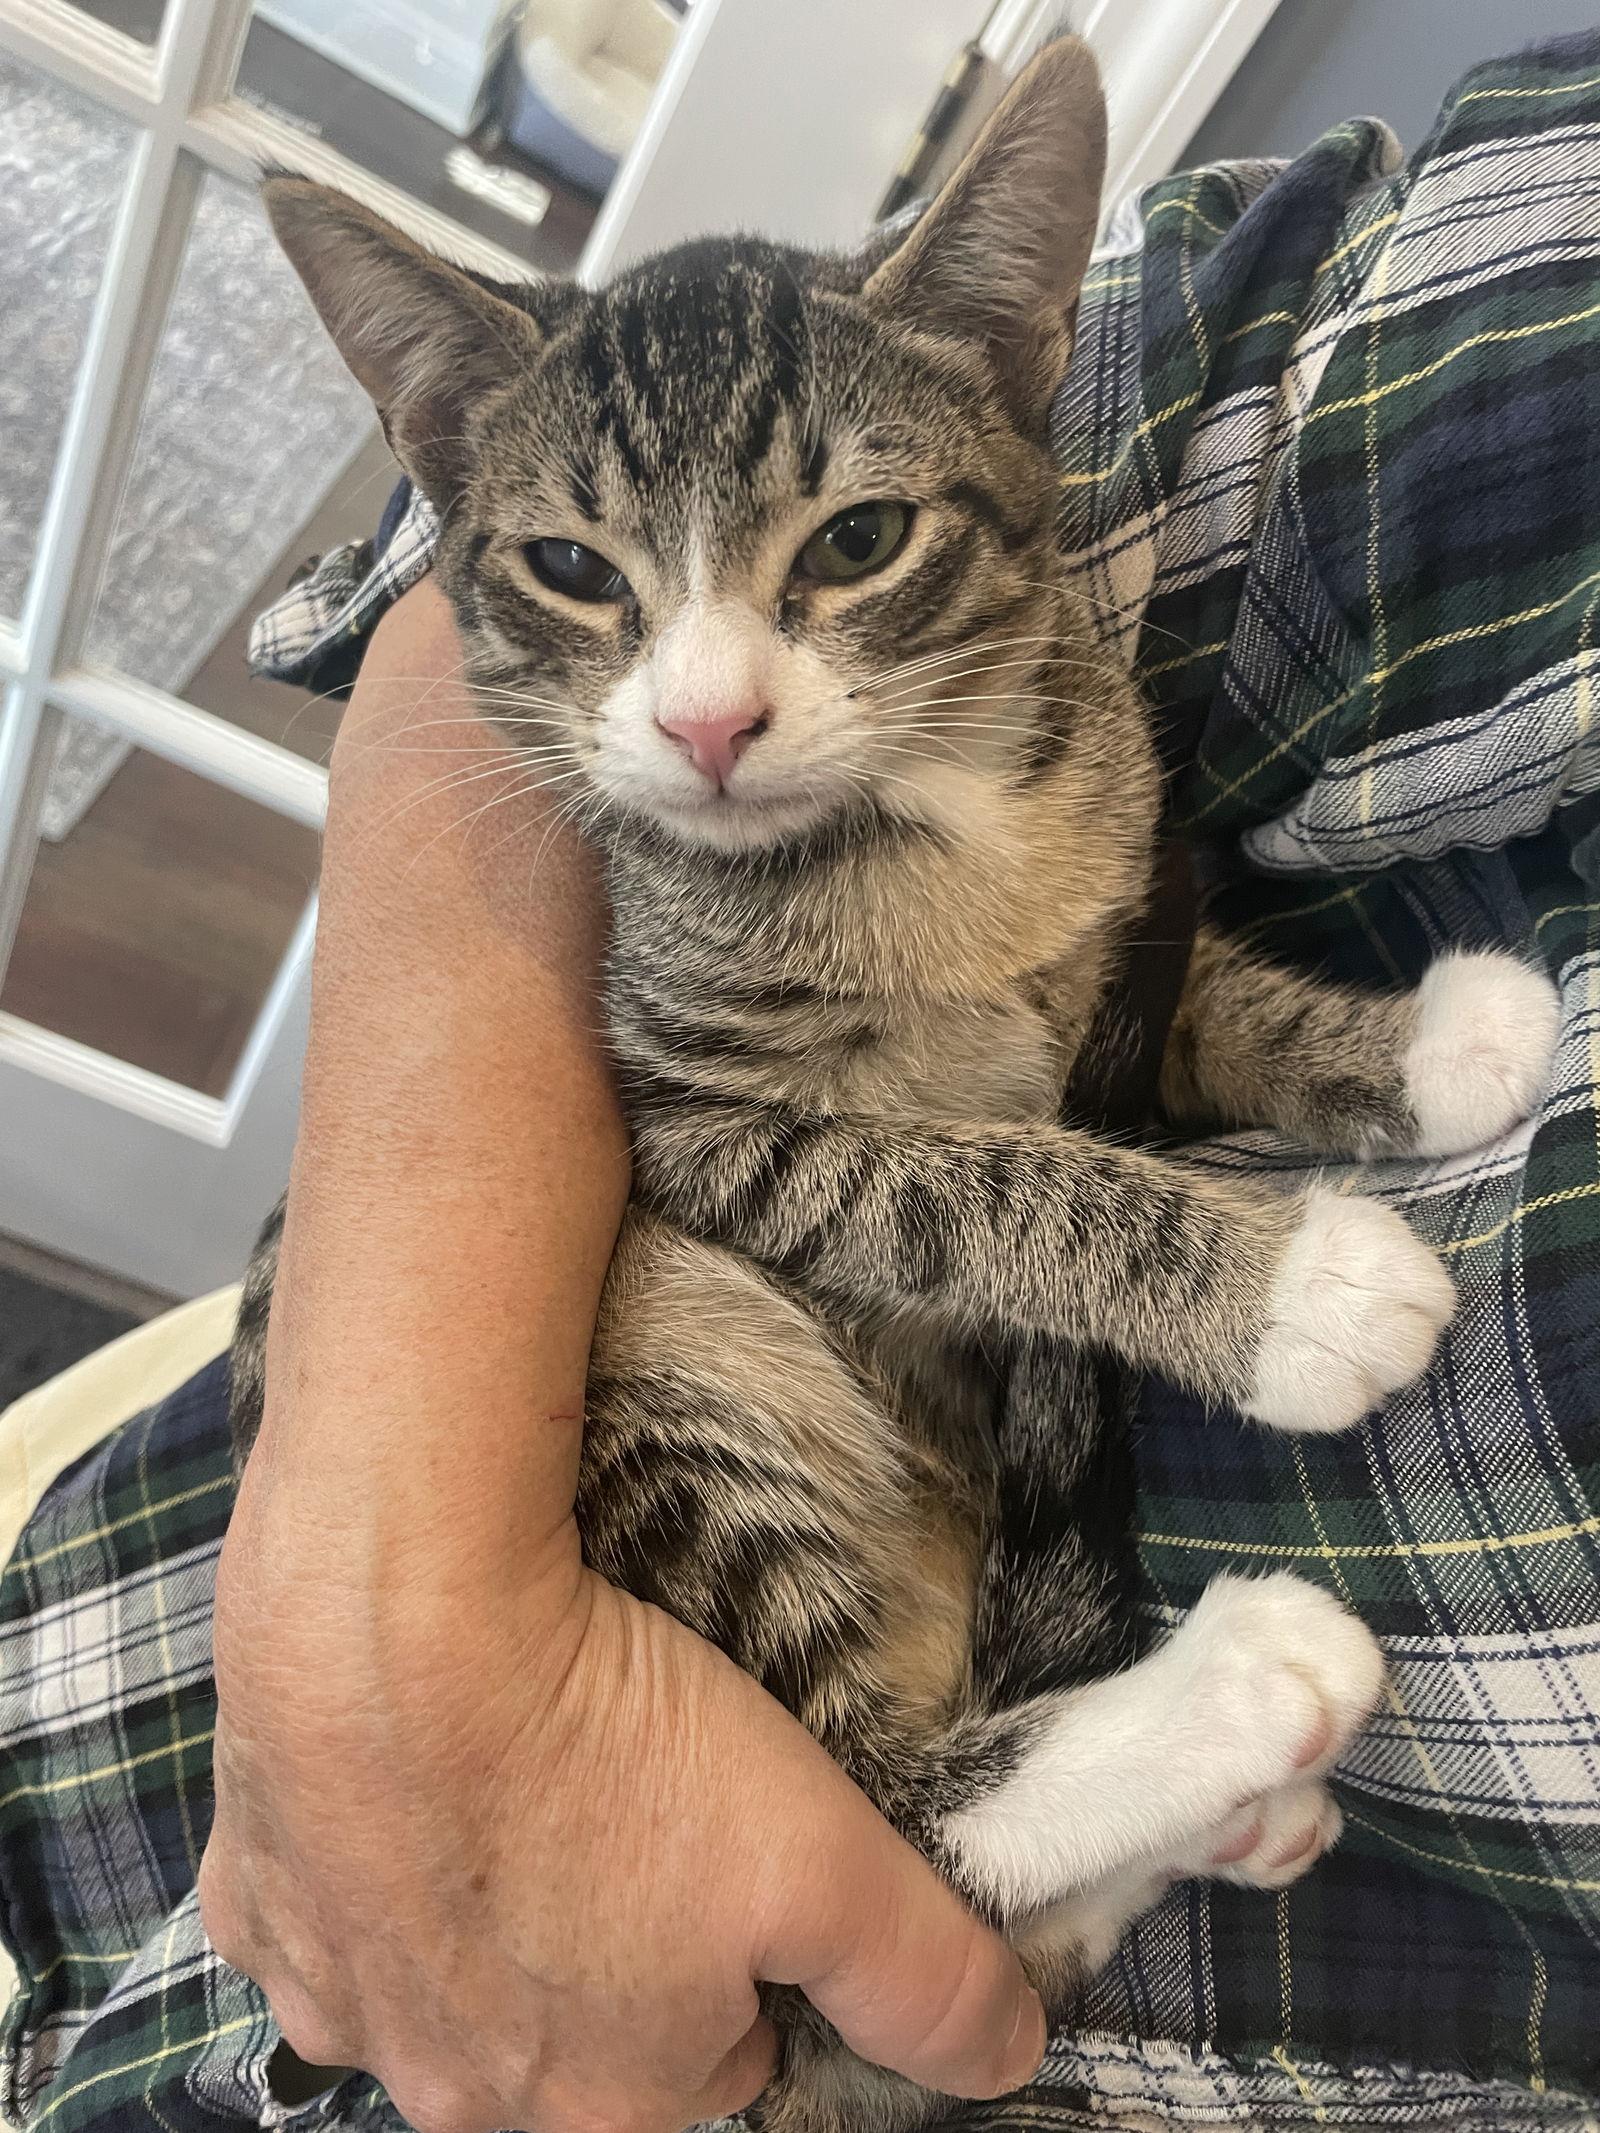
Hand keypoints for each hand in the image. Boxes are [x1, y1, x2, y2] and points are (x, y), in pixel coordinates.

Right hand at [203, 1514, 1046, 2132]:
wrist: (396, 1630)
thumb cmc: (615, 1748)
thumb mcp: (825, 1860)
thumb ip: (926, 1979)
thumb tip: (1010, 2055)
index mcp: (600, 2105)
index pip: (712, 2049)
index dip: (740, 1943)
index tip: (732, 1835)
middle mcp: (455, 2094)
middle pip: (572, 2023)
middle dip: (610, 1934)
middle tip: (624, 1788)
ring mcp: (337, 2002)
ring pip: (444, 1968)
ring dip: (485, 1900)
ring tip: (519, 1765)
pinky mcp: (253, 1902)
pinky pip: (327, 1900)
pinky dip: (370, 1848)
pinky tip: (407, 1768)